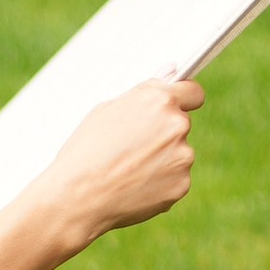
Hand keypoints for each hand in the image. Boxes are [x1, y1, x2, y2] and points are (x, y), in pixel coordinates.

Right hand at [45, 74, 202, 244]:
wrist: (76, 198)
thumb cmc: (85, 151)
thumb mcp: (106, 111)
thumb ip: (145, 93)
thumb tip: (172, 71)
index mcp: (159, 100)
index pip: (193, 92)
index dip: (184, 100)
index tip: (178, 107)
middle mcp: (177, 125)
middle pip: (179, 125)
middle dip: (161, 135)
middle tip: (129, 149)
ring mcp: (183, 156)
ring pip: (177, 154)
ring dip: (160, 160)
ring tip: (126, 171)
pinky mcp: (181, 184)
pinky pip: (175, 180)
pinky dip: (159, 184)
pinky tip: (133, 187)